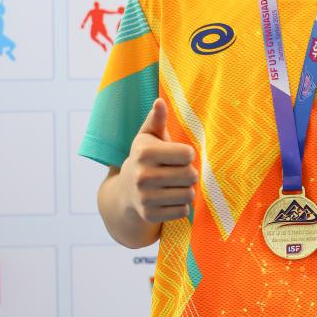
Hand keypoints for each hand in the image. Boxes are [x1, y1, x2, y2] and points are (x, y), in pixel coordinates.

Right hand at [121, 98, 197, 222]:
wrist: (125, 192)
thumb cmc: (144, 159)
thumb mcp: (147, 137)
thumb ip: (156, 119)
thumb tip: (160, 101)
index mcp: (144, 152)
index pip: (188, 154)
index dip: (187, 155)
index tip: (178, 156)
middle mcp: (142, 176)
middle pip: (191, 175)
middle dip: (190, 173)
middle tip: (179, 172)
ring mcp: (145, 198)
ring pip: (189, 194)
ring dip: (187, 190)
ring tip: (175, 185)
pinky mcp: (150, 215)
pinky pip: (183, 211)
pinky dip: (181, 206)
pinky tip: (169, 199)